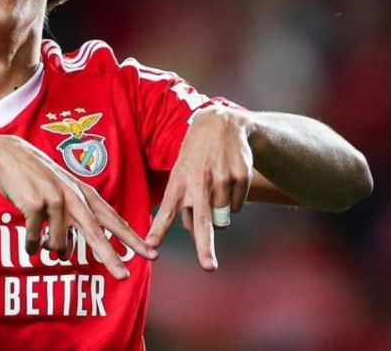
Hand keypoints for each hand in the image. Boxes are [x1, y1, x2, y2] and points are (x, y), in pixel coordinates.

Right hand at [0, 135, 157, 278]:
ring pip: (58, 245)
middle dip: (111, 257)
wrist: (8, 156)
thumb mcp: (60, 196)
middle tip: (125, 276)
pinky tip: (29, 245)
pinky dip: (32, 247)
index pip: (113, 221)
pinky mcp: (35, 205)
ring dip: (50, 251)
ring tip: (42, 246)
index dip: (133, 239)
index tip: (152, 254)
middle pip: (96, 234)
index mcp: (84, 194)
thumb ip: (70, 222)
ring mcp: (55, 200)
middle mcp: (74, 197)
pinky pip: (35, 241)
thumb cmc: (36, 179)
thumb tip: (68, 255)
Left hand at [145, 106, 252, 270]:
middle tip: (209, 267)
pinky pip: (237, 207)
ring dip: (219, 213)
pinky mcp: (240, 177)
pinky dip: (233, 202)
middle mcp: (199, 181)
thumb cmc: (196, 154)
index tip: (150, 246)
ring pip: (223, 217)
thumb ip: (183, 201)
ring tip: (214, 186)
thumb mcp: (181, 171)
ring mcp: (221, 178)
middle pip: (203, 221)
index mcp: (178, 180)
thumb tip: (194, 231)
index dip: (158, 229)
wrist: (222, 122)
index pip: (166, 210)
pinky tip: (228, 179)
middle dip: (205, 247)